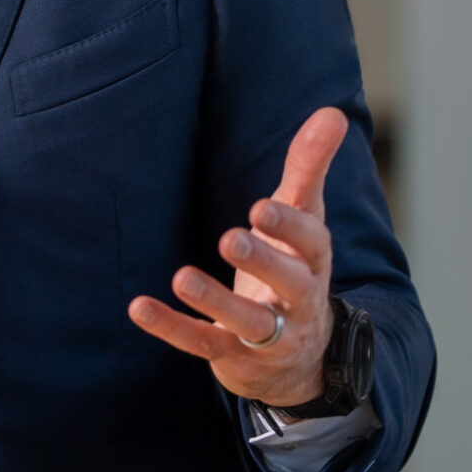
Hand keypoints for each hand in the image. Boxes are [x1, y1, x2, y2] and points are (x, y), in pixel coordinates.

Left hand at [128, 106, 347, 408]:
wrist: (300, 359)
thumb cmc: (295, 267)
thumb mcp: (304, 219)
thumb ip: (310, 168)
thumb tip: (333, 112)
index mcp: (313, 262)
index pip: (312, 242)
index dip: (290, 227)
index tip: (260, 208)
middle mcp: (298, 300)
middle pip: (289, 282)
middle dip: (263, 261)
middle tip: (230, 238)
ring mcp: (267, 334)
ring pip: (247, 321)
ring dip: (215, 300)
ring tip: (182, 277)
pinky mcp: (233, 356)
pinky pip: (202, 343)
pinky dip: (172, 327)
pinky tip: (139, 307)